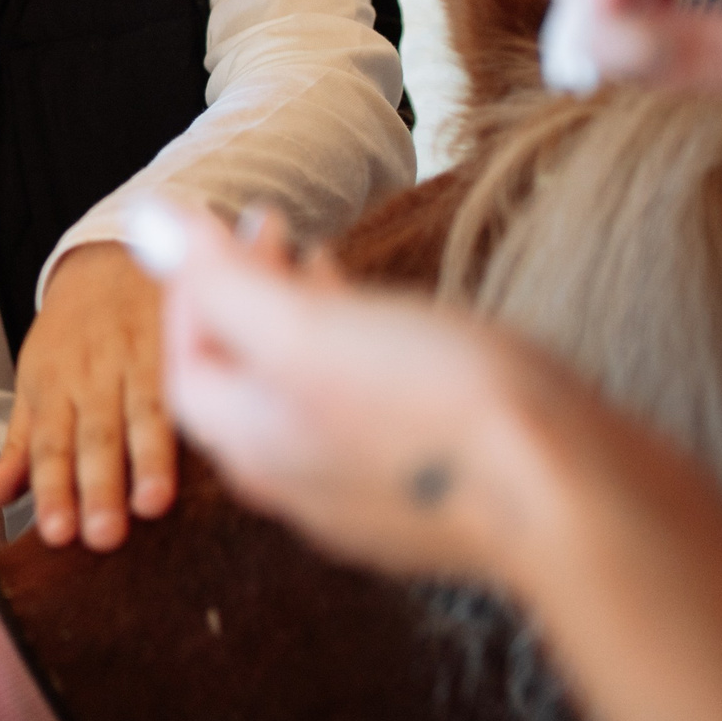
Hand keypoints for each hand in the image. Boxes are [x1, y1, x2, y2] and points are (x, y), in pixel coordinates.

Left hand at [0, 241, 174, 548]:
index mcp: (50, 387)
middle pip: (95, 437)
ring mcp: (136, 358)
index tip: (58, 534)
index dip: (53, 490)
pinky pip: (187, 381)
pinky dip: (197, 412)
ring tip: (153, 505)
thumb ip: (19, 446)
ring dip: (148, 460)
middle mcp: (90, 375)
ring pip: (143, 413)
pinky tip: (210, 446)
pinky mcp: (176, 341)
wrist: (110, 260)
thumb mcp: (35, 383)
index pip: (49, 447)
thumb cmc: (72, 337)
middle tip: (103, 536)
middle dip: (98, 487)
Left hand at [158, 202, 541, 578]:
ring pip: (305, 399)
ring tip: (332, 265)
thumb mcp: (307, 327)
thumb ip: (221, 279)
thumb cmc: (435, 405)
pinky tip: (405, 334)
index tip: (241, 217)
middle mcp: (293, 483)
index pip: (187, 356)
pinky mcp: (428, 500)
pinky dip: (361, 363)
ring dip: (304, 327)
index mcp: (250, 442)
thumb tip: (144, 226)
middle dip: (246, 295)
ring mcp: (362, 501)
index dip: (198, 281)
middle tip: (277, 228)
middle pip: (243, 378)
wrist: (577, 503)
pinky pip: (368, 421)